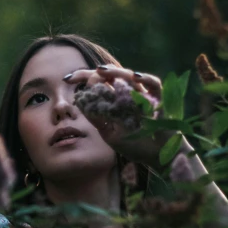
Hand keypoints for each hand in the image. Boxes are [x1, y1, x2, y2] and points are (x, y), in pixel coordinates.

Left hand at [65, 64, 182, 170]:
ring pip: (130, 76)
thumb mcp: (110, 134)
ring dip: (117, 72)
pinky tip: (135, 77)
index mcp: (115, 101)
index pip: (99, 85)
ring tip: (101, 70)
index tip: (66, 80)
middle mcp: (128, 94)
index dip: (83, 79)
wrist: (160, 157)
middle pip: (112, 76)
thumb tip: (80, 102)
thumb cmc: (137, 146)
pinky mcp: (160, 98)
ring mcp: (144, 94)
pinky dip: (146, 78)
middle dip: (93, 73)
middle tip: (76, 75)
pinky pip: (154, 84)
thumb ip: (97, 120)